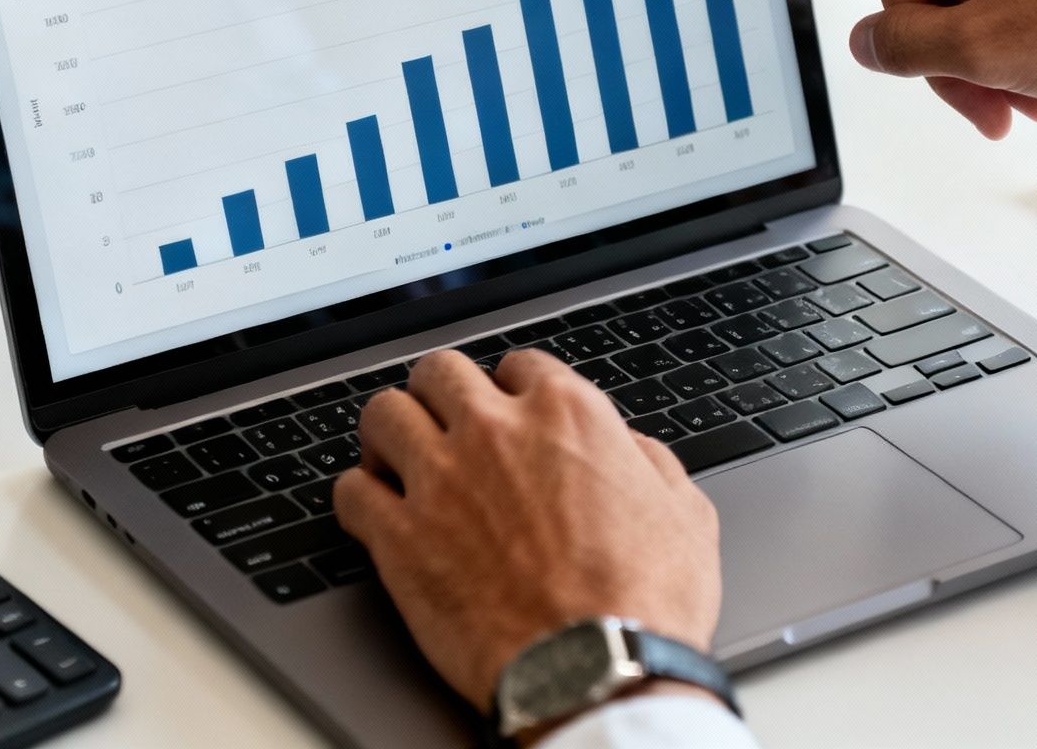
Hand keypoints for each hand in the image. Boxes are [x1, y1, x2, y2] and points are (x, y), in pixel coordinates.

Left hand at [333, 348, 721, 716]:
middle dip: (440, 395)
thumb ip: (652, 465)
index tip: (509, 415)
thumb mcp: (686, 515)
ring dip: (389, 433)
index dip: (512, 392)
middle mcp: (496, 432)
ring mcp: (441, 480)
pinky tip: (373, 513)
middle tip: (444, 426)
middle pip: (439, 372)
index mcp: (567, 415)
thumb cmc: (645, 602)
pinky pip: (349, 491)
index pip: (517, 365)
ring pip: (383, 415)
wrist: (597, 671)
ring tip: (396, 457)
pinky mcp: (399, 538)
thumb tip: (633, 451)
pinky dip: (357, 497)